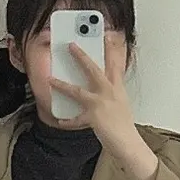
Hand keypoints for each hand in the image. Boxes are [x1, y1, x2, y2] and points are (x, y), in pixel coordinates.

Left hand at [50, 32, 159, 179]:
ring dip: (63, 85)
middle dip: (81, 57)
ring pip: (78, 91)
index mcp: (117, 89)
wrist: (128, 143)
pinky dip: (67, 120)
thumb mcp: (121, 104)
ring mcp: (101, 104)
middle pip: (94, 70)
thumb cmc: (125, 126)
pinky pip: (76, 119)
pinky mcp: (93, 117)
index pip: (115, 64)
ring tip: (51, 80)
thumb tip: (101, 88)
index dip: (111, 49)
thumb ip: (112, 93)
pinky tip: (59, 120)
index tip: (106, 36)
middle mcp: (109, 93)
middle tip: (71, 45)